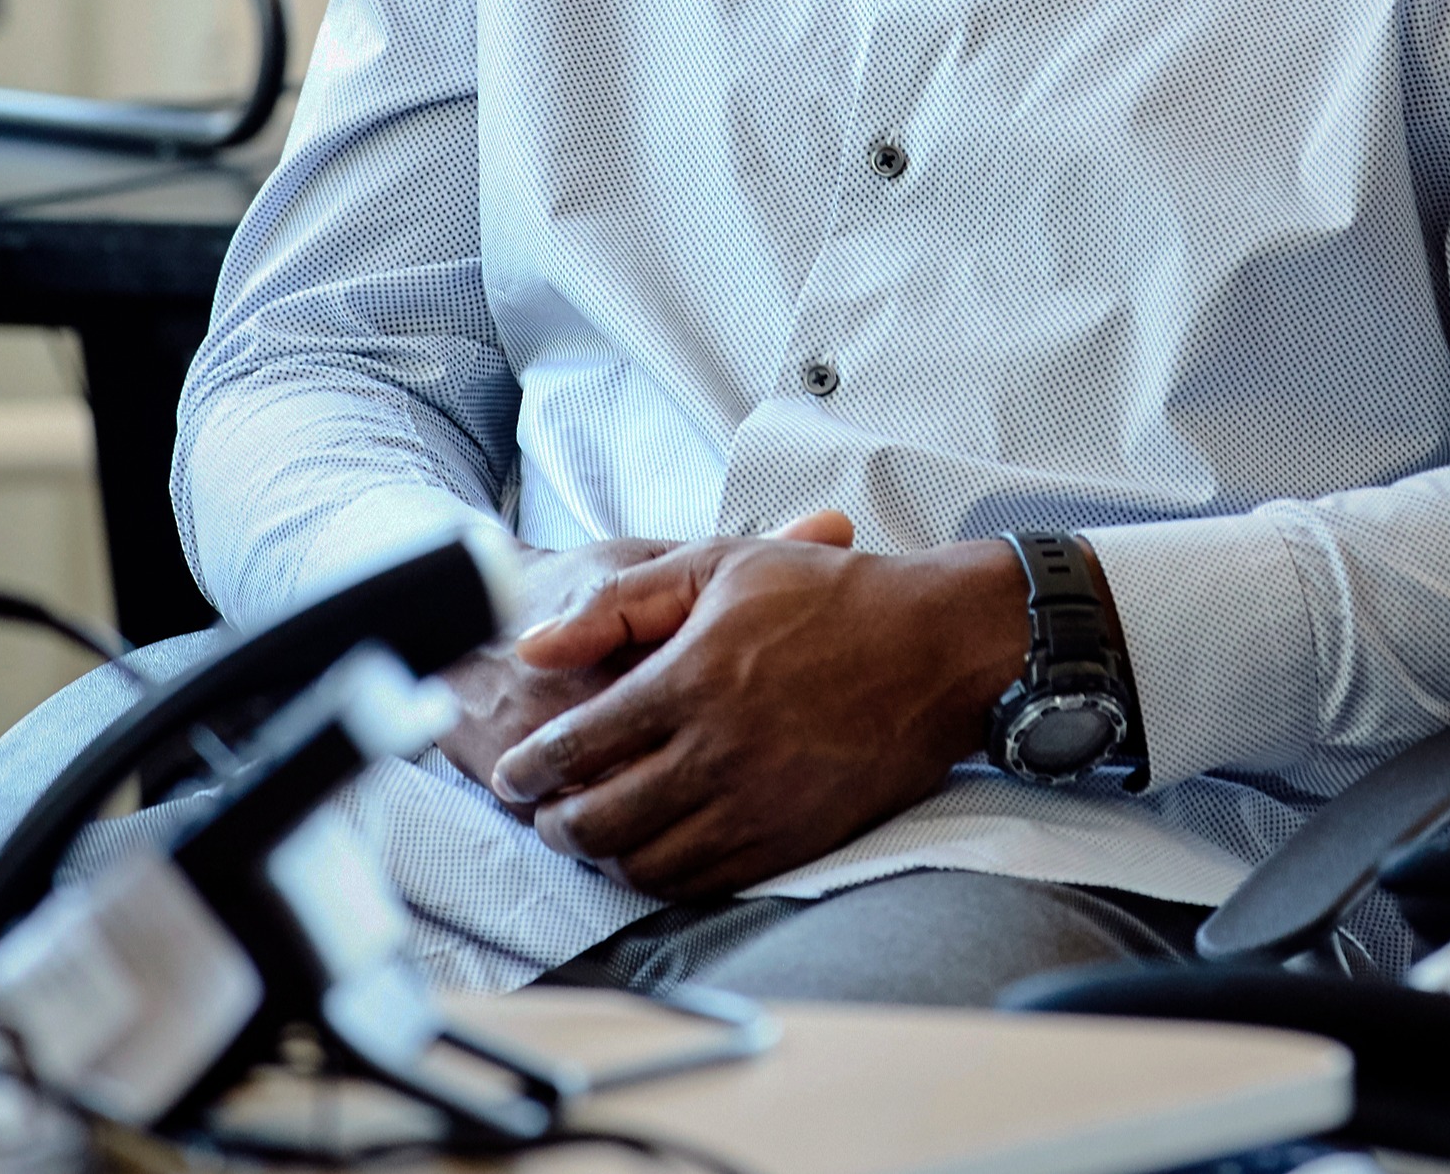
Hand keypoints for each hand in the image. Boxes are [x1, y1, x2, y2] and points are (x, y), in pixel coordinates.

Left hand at [485, 518, 1027, 898]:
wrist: (937, 649)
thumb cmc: (828, 596)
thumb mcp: (718, 565)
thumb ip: (618, 602)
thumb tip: (534, 646)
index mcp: (689, 680)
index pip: (574, 748)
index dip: (527, 770)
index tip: (511, 774)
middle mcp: (717, 753)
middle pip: (597, 821)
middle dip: (553, 824)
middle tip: (543, 813)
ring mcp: (756, 805)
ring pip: (644, 865)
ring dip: (604, 857)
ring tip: (593, 835)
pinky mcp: (792, 840)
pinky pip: (703, 883)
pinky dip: (663, 876)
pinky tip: (654, 851)